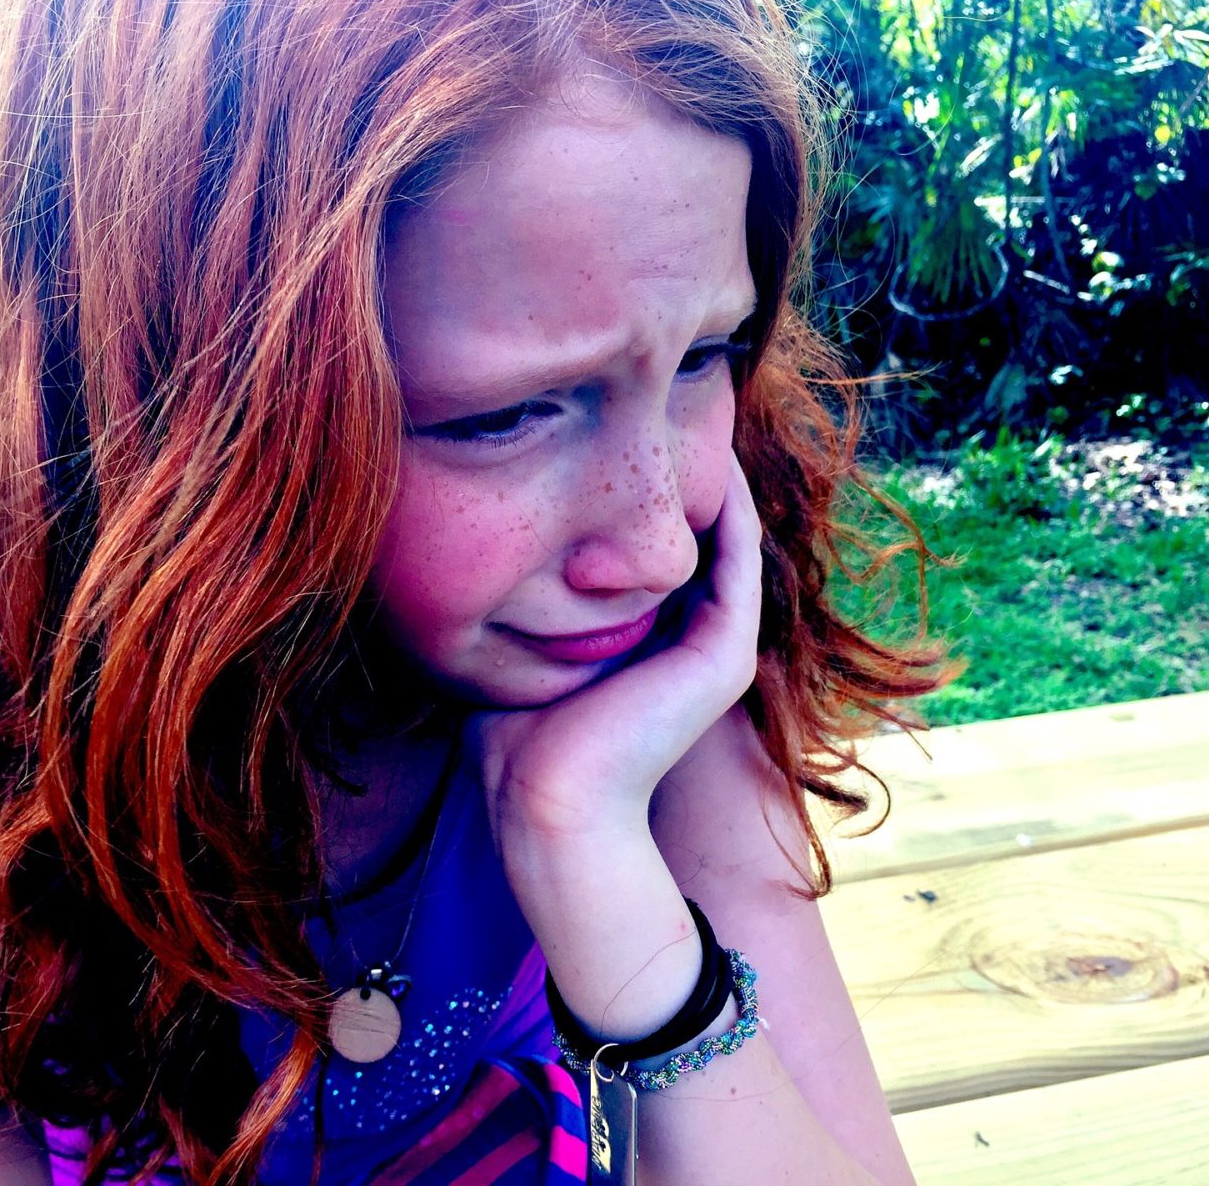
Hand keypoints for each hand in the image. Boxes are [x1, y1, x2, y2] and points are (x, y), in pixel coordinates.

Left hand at [466, 451, 764, 853]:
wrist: (544, 804)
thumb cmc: (516, 743)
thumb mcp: (520, 650)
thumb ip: (523, 607)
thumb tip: (472, 559)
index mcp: (652, 646)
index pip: (659, 554)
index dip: (645, 496)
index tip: (618, 439)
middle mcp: (693, 645)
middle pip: (700, 540)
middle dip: (682, 477)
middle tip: (666, 404)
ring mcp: (717, 651)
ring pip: (728, 542)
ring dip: (714, 480)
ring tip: (695, 411)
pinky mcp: (725, 654)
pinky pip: (737, 560)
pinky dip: (729, 508)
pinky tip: (709, 459)